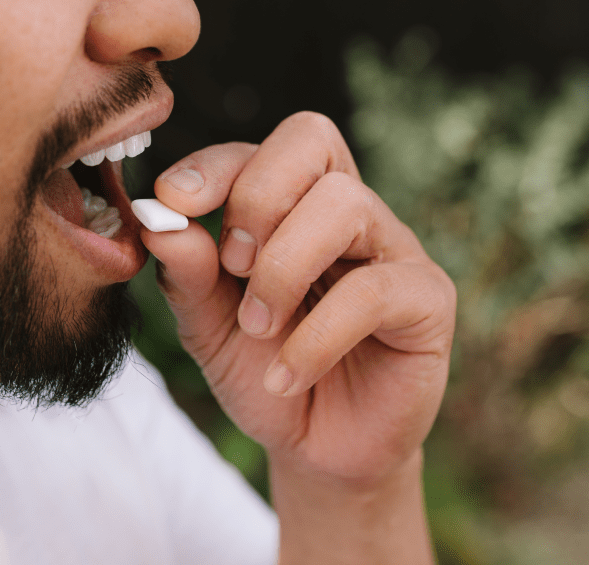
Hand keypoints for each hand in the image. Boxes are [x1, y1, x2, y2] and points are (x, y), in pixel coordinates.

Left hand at [142, 112, 454, 490]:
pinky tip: (286, 375)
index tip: (174, 201)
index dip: (216, 164)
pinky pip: (374, 290)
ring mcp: (393, 247)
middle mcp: (348, 208)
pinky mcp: (428, 298)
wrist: (313, 449)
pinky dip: (316, 336)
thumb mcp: (206, 325)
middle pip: (311, 139)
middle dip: (256, 197)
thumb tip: (160, 223)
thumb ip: (186, 274)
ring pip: (344, 203)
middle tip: (232, 267)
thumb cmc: (262, 369)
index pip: (262, 147)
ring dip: (283, 268)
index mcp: (293, 200)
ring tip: (258, 327)